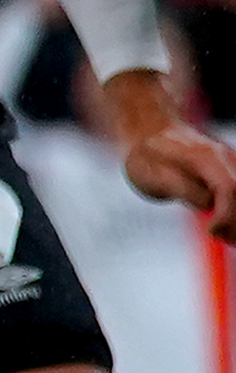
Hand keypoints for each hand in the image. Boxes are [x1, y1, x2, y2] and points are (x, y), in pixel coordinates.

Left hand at [102, 67, 235, 236]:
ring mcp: (231, 160)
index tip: (211, 231)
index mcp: (203, 155)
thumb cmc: (146, 156)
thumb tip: (208, 204)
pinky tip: (226, 226)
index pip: (228, 187)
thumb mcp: (150, 174)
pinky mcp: (232, 169)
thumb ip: (181, 188)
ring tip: (225, 236)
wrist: (149, 132)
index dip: (226, 214)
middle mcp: (224, 155)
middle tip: (223, 240)